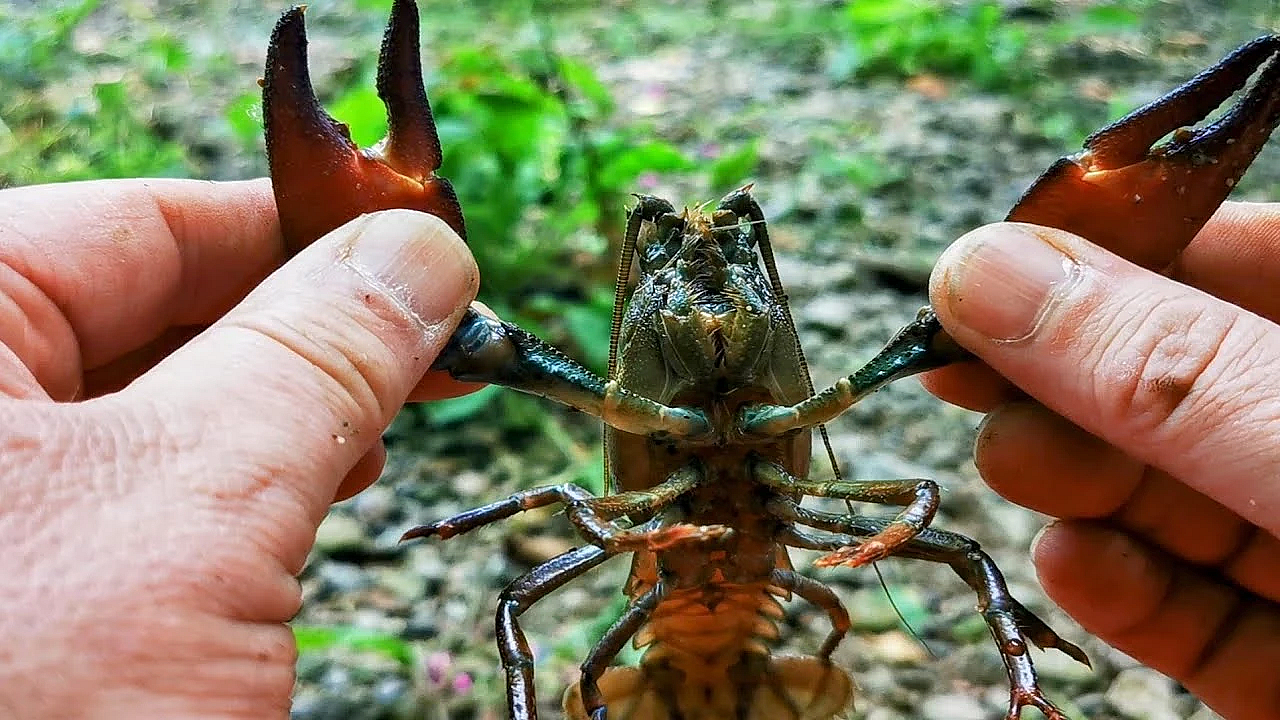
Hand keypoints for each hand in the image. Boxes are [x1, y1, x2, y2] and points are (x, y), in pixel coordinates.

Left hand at [0, 179, 476, 718]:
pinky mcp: (26, 571)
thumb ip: (318, 355)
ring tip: (368, 432)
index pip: (144, 223)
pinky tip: (306, 487)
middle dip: (304, 329)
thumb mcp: (199, 506)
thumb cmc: (30, 707)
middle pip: (152, 305)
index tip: (420, 255)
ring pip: (158, 400)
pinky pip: (145, 488)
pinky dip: (241, 480)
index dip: (302, 232)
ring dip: (283, 408)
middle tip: (427, 348)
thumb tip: (420, 256)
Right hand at [924, 201, 1279, 719]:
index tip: (978, 271)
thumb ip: (1160, 370)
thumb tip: (981, 271)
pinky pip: (1203, 619)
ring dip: (1084, 486)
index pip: (1230, 259)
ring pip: (1181, 503)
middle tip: (970, 382)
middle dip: (1073, 383)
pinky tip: (1074, 564)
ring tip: (1016, 469)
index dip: (1102, 252)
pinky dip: (1129, 593)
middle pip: (1185, 385)